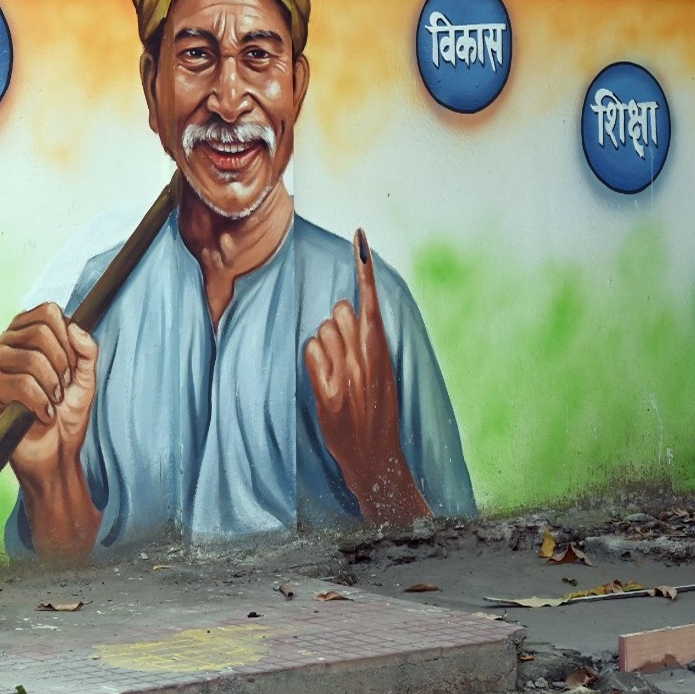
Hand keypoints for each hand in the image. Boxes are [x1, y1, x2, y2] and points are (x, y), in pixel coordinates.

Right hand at [0, 304, 100, 556]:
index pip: (48, 312)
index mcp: (28, 333)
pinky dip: (40, 402)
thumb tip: (74, 327)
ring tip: (52, 402)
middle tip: (62, 388)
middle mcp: (8, 343)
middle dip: (62, 365)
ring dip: (52, 386)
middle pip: (40, 332)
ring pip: (31, 358)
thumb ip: (87, 349)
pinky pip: (20, 383)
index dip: (68, 339)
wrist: (55, 453)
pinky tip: (42, 414)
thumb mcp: (86, 377)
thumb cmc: (66, 414)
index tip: (72, 365)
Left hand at [303, 229, 430, 523]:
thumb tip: (345, 311)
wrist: (377, 458)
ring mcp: (348, 374)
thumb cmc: (378, 413)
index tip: (358, 235)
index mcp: (383, 351)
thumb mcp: (383, 374)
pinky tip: (325, 381)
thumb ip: (367, 343)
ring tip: (337, 372)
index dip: (364, 267)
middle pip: (339, 310)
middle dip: (336, 323)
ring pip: (322, 330)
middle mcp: (367, 359)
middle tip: (345, 353)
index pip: (373, 301)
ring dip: (324, 345)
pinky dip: (313, 361)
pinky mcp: (330, 391)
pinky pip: (311, 352)